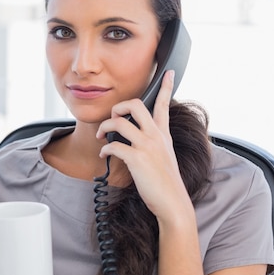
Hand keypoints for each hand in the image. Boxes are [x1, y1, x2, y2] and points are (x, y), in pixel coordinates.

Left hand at [96, 70, 191, 219]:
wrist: (173, 203)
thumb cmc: (166, 182)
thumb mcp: (165, 156)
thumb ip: (153, 142)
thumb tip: (133, 137)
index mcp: (163, 133)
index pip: (165, 104)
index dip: (166, 86)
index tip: (168, 72)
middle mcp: (156, 135)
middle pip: (135, 104)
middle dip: (118, 107)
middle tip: (112, 118)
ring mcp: (147, 146)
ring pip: (119, 122)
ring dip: (104, 127)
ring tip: (101, 137)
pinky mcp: (137, 158)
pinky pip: (113, 144)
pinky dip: (104, 149)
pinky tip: (103, 156)